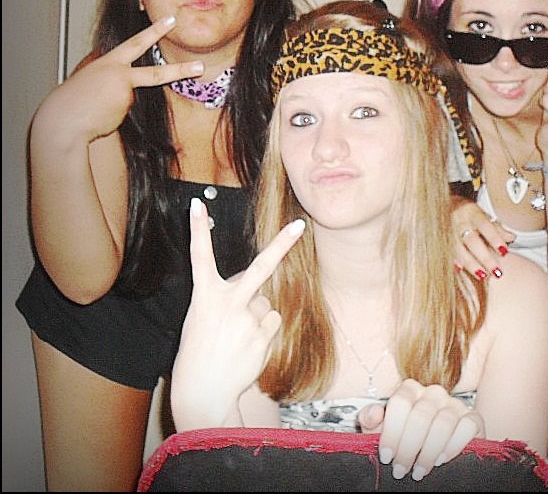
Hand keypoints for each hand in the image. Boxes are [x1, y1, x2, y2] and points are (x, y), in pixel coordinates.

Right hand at [36, 16, 203, 142]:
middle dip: (180, 70)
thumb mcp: (93, 84)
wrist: (63, 119)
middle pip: (154, 72)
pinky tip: (99, 115)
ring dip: (114, 105)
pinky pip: (125, 111)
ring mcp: (124, 89)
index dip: (153, 31)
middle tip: (199, 67)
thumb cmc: (74, 102)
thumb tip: (127, 88)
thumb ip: (114, 81)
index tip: (170, 20)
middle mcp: (118, 71)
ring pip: (131, 99)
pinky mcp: (125, 105)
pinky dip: (114, 115)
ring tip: (97, 108)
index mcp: (108, 62)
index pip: (134, 44)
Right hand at [170, 198, 304, 431]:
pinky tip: (248, 346)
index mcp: (204, 297)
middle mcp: (227, 303)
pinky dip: (264, 331)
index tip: (196, 205)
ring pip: (266, 303)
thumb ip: (225, 299)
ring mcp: (247, 319)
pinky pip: (272, 322)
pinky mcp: (263, 336)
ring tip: (238, 336)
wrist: (204, 393)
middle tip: (300, 225)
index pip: (199, 256)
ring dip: (257, 315)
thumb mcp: (201, 319)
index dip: (198, 229)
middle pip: (260, 267)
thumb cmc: (199, 352)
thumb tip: (256, 290)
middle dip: (282, 244)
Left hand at [358, 379, 484, 481]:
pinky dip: (454, 445)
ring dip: (428, 452)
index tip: (386, 456)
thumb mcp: (383, 430)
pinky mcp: (473, 418)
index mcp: (410, 390)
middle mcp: (433, 392)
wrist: (433, 452)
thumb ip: (371, 420)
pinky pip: (467, 427)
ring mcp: (454, 404)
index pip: (400, 402)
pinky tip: (441, 460)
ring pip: (443, 423)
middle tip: (401, 470)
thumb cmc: (405, 439)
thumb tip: (374, 414)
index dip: (392, 432)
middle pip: (420, 416)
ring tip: (418, 471)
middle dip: (408, 448)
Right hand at [451, 197, 513, 278]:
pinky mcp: (443, 241)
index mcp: (472, 214)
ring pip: (459, 250)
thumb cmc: (469, 214)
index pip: (485, 226)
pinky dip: (455, 262)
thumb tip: (511, 237)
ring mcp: (449, 232)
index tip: (504, 252)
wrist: (447, 207)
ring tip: (483, 276)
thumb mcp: (484, 215)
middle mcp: (460, 223)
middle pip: (472, 241)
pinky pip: (448, 253)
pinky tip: (461, 271)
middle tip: (496, 271)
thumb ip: (497, 228)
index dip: (494, 239)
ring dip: (471, 264)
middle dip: (484, 257)